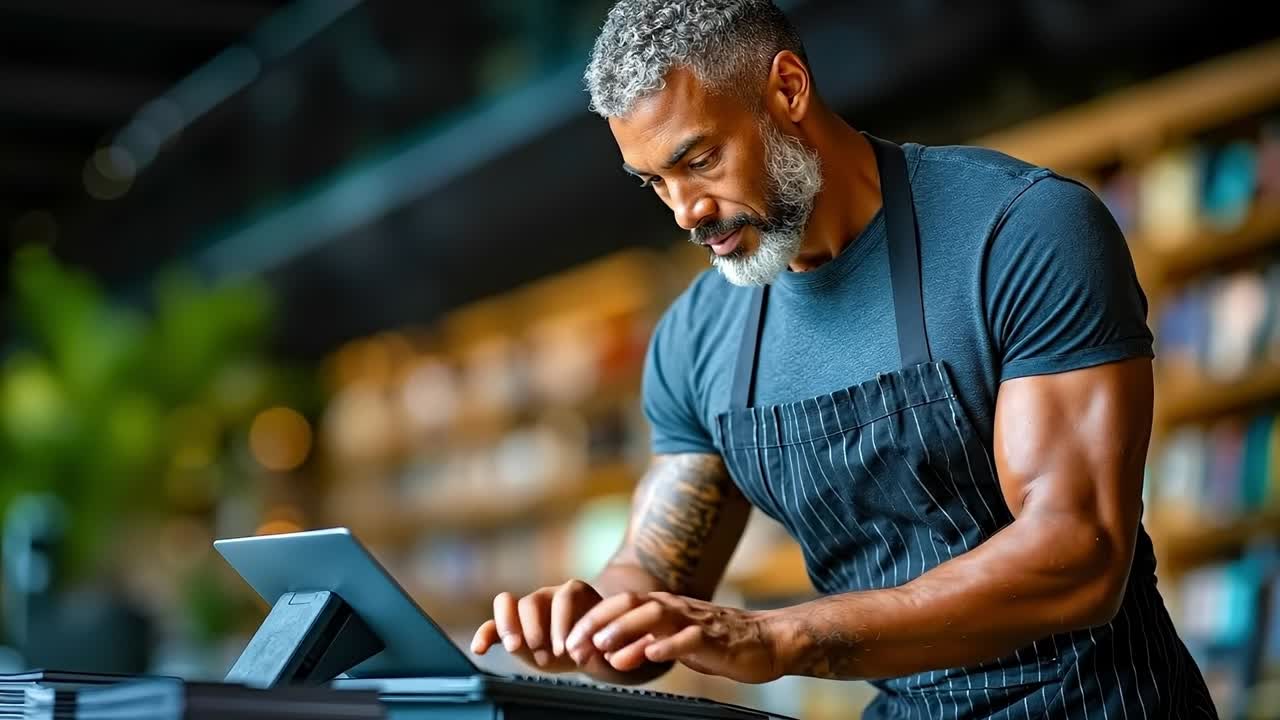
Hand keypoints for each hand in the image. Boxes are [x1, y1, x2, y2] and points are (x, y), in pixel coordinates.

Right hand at [471, 580, 613, 674]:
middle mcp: (549, 596)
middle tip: (539, 648)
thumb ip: (603, 644)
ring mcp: (527, 610)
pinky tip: (480, 649)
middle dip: (534, 625)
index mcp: (575, 594)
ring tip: (517, 648)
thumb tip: (595, 651)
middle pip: (534, 599)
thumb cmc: (599, 645)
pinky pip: (492, 625)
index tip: (564, 649)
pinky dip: (484, 634)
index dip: (563, 622)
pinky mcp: (511, 628)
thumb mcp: (607, 641)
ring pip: (511, 605)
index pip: (565, 596)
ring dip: (510, 627)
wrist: (585, 651)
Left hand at [566, 591, 782, 683]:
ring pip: (656, 615)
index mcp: (664, 607)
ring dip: (626, 630)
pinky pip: (690, 638)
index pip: (621, 604)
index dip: (592, 620)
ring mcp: (695, 621)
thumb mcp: (674, 644)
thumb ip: (645, 646)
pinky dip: (668, 646)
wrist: (766, 640)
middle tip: (575, 644)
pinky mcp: (715, 638)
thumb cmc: (718, 643)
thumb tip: (612, 657)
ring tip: (604, 647)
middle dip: (599, 623)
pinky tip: (651, 655)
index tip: (569, 640)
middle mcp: (676, 608)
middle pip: (632, 604)